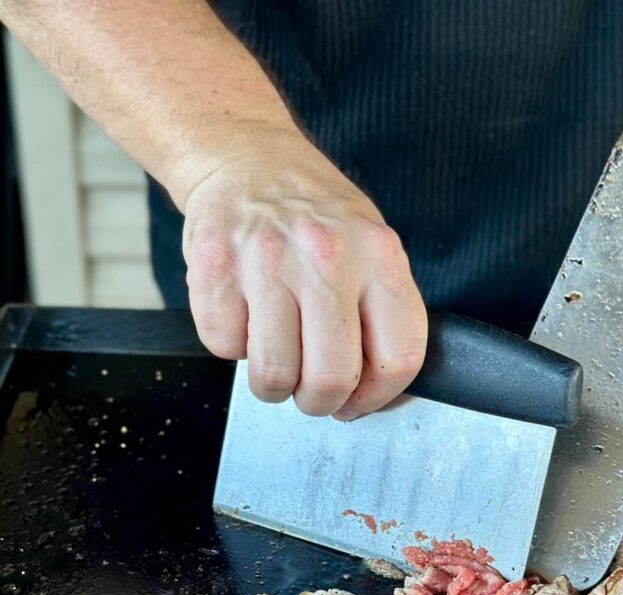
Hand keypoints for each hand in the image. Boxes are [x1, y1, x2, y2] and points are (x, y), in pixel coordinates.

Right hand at [179, 123, 426, 418]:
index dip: (377, 397)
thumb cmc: (313, 215)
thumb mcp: (370, 247)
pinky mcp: (216, 267)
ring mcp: (267, 260)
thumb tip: (367, 391)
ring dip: (272, 384)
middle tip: (310, 390)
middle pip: (331, 379)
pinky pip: (223, 347)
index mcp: (379, 255)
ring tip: (275, 355)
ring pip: (273, 376)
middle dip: (319, 402)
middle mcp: (327, 255)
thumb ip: (381, 314)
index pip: (399, 358)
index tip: (358, 401)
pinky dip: (230, 345)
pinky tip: (243, 314)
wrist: (245, 157)